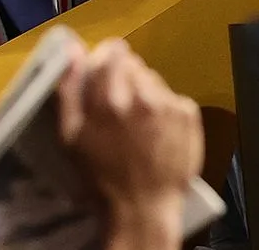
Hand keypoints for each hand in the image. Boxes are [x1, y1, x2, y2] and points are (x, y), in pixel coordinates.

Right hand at [55, 39, 204, 248]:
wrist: (142, 208)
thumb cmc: (101, 177)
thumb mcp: (71, 137)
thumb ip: (69, 90)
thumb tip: (73, 50)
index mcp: (109, 97)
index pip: (113, 51)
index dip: (108, 60)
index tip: (105, 74)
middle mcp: (142, 94)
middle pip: (134, 65)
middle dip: (125, 80)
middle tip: (119, 109)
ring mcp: (169, 103)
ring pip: (154, 81)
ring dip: (145, 94)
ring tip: (139, 126)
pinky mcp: (188, 113)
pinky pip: (173, 98)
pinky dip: (165, 109)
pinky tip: (157, 133)